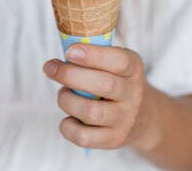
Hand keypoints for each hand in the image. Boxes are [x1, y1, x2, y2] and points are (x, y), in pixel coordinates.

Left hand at [43, 44, 157, 149]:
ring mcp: (125, 119)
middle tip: (51, 68)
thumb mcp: (112, 63)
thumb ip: (89, 57)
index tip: (70, 51)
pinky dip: (67, 126)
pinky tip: (68, 118)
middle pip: (104, 85)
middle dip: (70, 75)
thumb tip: (54, 63)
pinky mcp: (114, 140)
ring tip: (63, 94)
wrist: (141, 117)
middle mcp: (133, 94)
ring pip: (91, 112)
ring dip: (67, 100)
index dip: (94, 55)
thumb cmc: (114, 82)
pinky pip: (84, 137)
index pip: (120, 61)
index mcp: (133, 69)